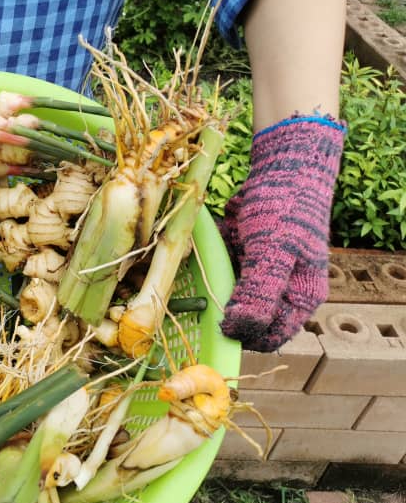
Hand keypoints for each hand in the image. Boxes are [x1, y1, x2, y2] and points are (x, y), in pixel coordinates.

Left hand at [219, 115, 344, 351]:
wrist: (285, 165)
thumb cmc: (286, 208)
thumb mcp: (272, 251)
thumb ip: (259, 292)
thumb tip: (239, 330)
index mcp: (299, 297)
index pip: (269, 337)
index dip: (242, 337)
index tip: (214, 325)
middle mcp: (283, 290)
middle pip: (246, 317)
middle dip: (222, 305)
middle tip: (203, 289)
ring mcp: (263, 273)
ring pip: (229, 293)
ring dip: (214, 278)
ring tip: (217, 253)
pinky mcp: (246, 256)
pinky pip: (222, 267)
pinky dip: (214, 256)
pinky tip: (217, 237)